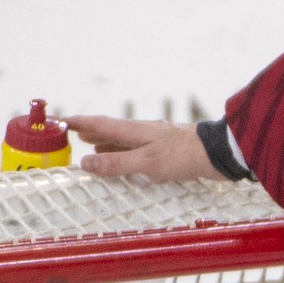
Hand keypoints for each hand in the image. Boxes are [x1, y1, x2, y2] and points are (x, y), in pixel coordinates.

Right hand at [64, 115, 225, 181]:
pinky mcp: (169, 152)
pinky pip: (138, 151)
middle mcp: (145, 132)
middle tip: (72, 134)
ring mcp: (158, 141)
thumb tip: (84, 162)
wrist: (223, 154)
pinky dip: (124, 155)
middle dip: (91, 132)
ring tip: (92, 149)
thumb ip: (116, 162)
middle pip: (112, 131)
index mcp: (137, 131)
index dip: (81, 122)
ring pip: (125, 141)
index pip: (102, 124)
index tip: (61, 120)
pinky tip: (126, 162)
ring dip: (107, 144)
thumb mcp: (146, 161)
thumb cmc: (185, 155)